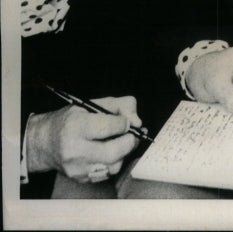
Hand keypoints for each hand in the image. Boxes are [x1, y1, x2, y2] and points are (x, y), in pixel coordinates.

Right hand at [26, 96, 140, 181]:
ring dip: (123, 153)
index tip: (125, 121)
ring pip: (114, 166)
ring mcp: (77, 168)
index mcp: (75, 127)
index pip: (108, 127)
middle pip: (114, 152)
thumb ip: (119, 106)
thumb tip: (137, 121)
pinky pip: (108, 174)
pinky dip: (114, 162)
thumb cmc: (70, 120)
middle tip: (132, 134)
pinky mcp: (81, 179)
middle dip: (129, 141)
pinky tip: (108, 152)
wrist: (45, 143)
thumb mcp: (92, 104)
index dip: (124, 122)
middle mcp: (74, 150)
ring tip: (118, 142)